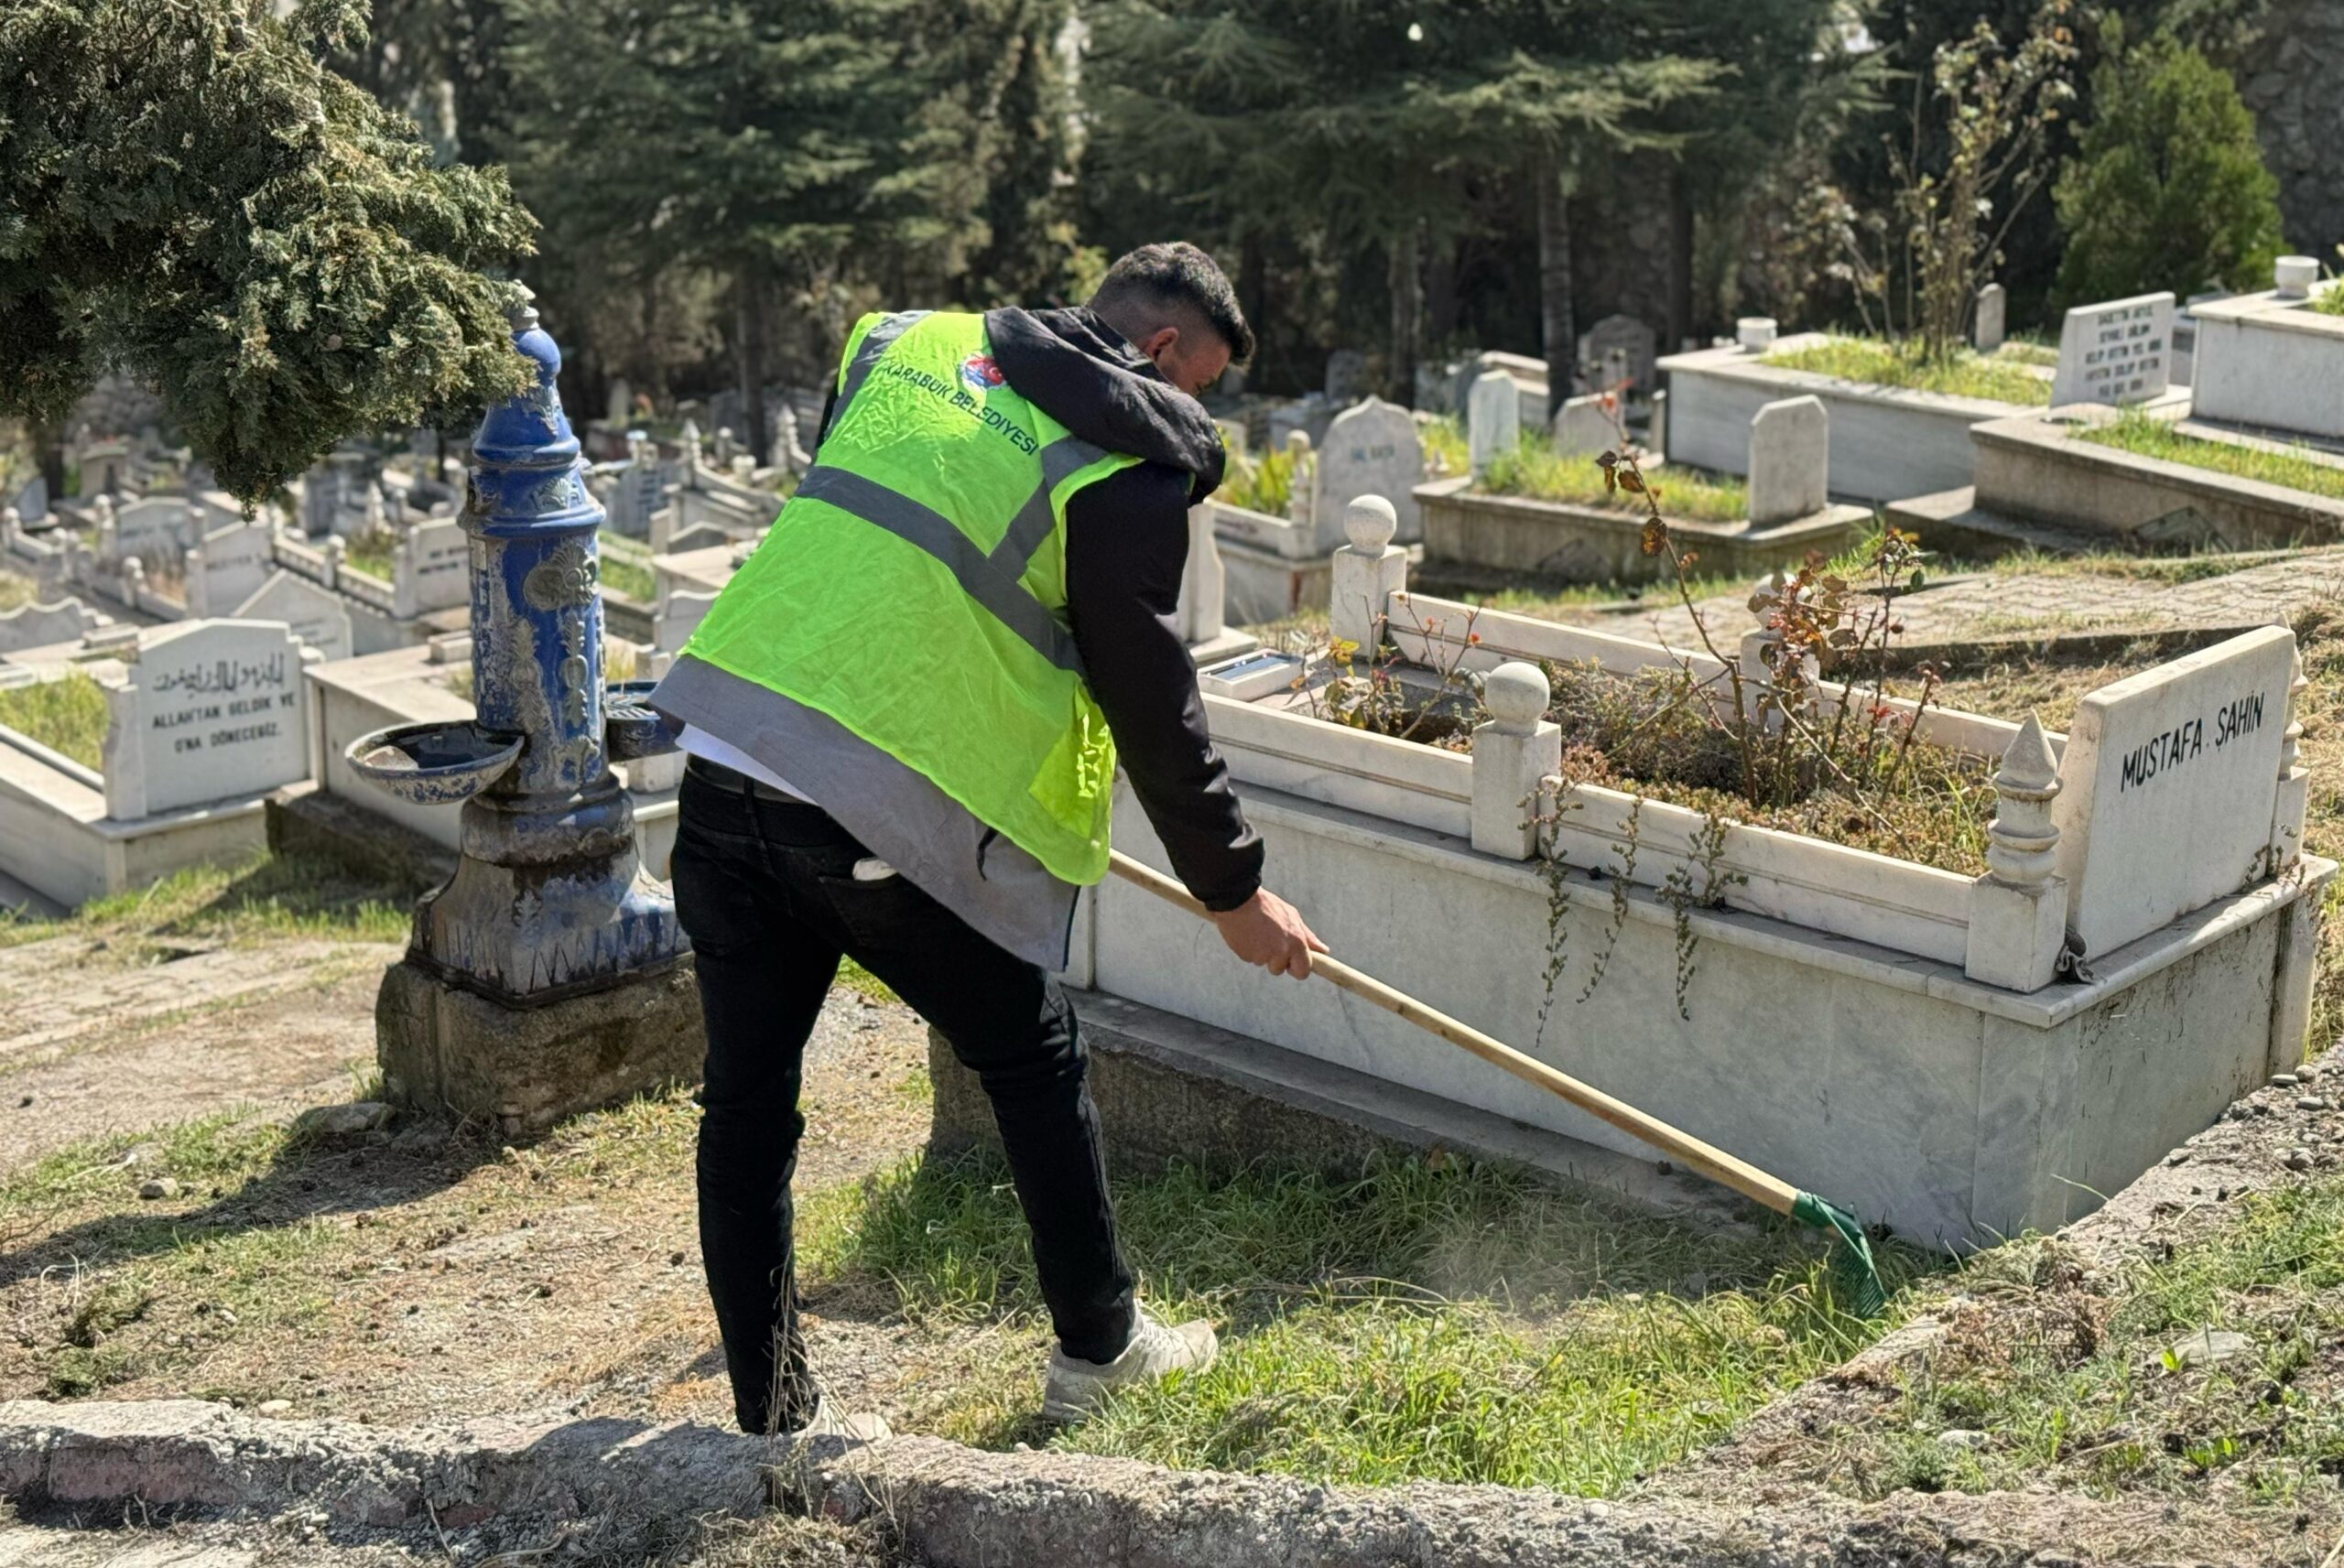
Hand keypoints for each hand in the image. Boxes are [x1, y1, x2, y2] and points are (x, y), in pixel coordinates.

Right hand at [1210, 887, 1328, 979]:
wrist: (1238, 898)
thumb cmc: (1267, 906)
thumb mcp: (1292, 916)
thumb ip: (1308, 937)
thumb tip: (1324, 951)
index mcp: (1296, 943)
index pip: (1303, 971)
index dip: (1298, 968)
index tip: (1292, 962)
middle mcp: (1281, 952)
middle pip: (1280, 969)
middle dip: (1275, 960)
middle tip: (1269, 940)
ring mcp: (1262, 956)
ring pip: (1263, 963)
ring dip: (1261, 953)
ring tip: (1256, 932)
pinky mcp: (1246, 956)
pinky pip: (1250, 958)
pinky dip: (1248, 949)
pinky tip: (1246, 933)